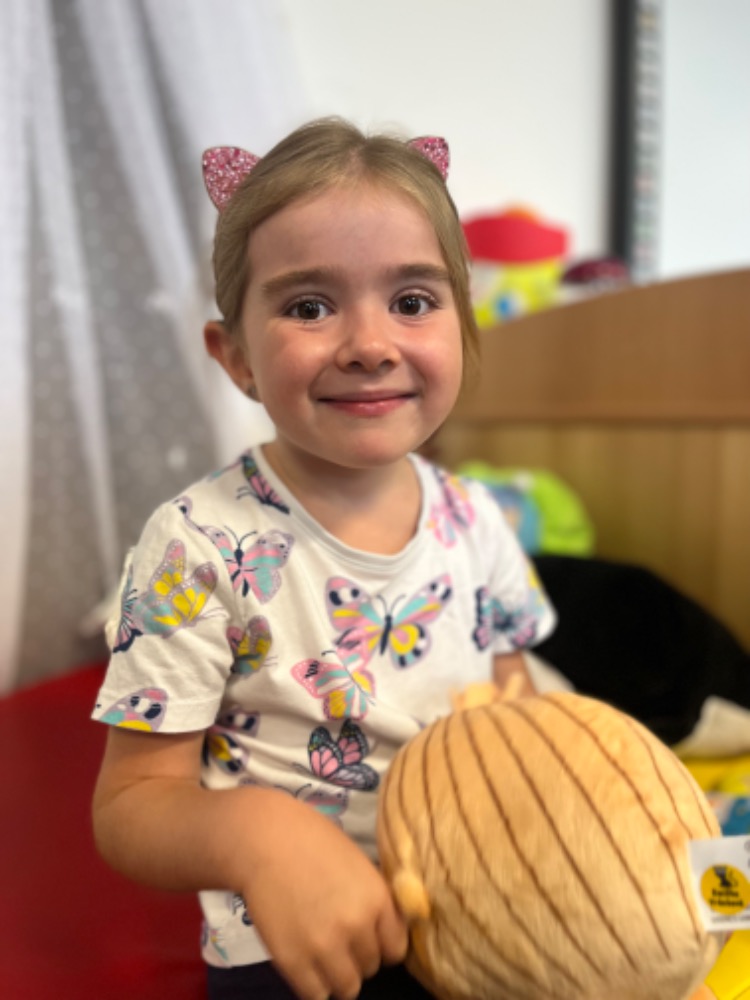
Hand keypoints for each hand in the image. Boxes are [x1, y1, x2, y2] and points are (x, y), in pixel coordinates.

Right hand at [239, 794, 407, 999]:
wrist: (264, 840)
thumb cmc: (311, 840)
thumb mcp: (357, 864)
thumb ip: (374, 899)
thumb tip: (386, 926)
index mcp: (377, 899)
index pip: (396, 949)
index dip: (382, 945)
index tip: (369, 938)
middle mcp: (357, 927)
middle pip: (371, 967)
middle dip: (357, 955)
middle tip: (337, 937)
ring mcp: (325, 948)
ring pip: (347, 988)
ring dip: (338, 975)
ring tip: (322, 955)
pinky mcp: (293, 963)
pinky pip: (316, 995)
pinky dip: (314, 985)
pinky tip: (306, 965)